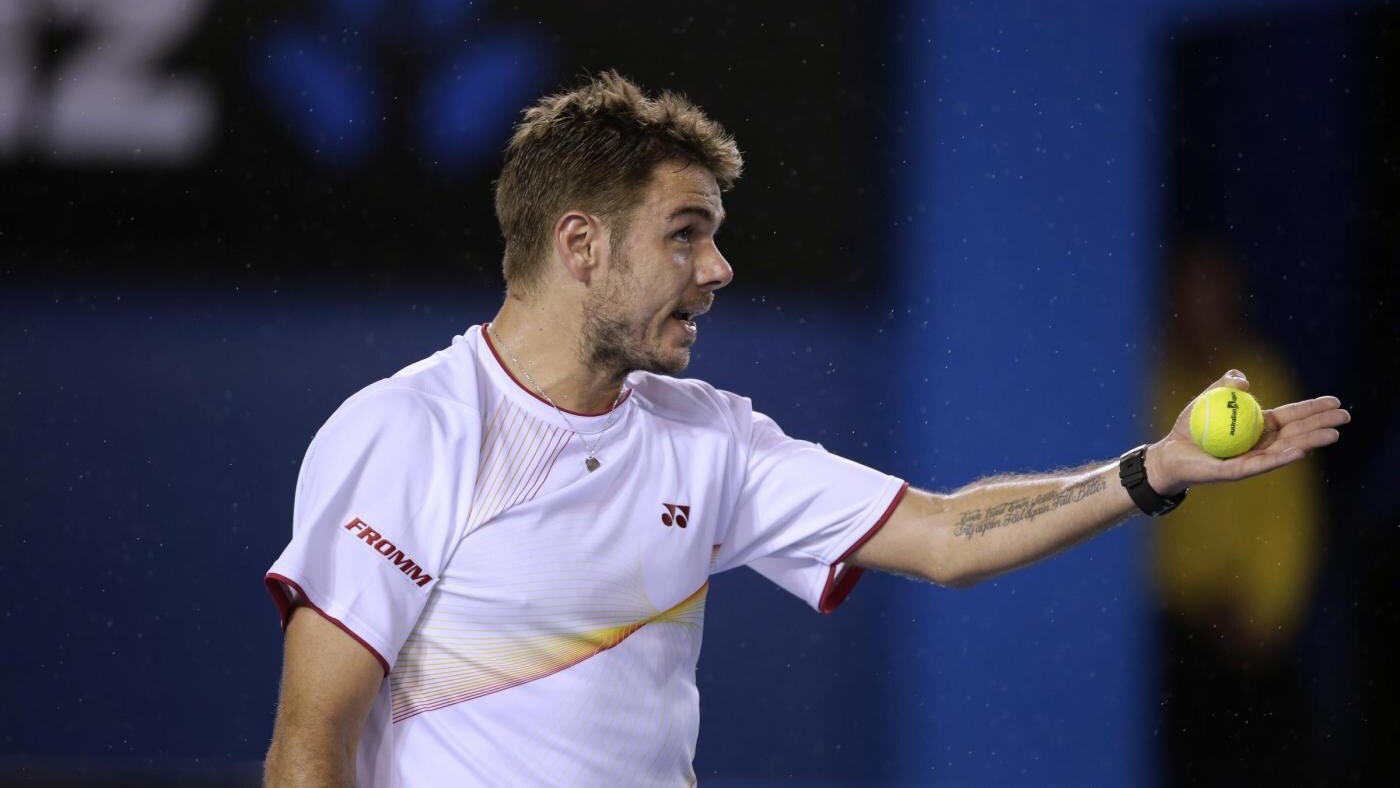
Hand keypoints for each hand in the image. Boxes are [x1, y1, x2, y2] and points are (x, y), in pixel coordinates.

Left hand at [1144, 369, 1349, 494]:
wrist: (1168, 453)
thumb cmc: (1189, 426)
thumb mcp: (1208, 397)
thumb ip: (1226, 384)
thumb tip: (1244, 380)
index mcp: (1257, 426)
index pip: (1291, 416)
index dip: (1312, 409)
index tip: (1336, 401)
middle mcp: (1260, 444)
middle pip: (1296, 433)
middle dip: (1321, 425)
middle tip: (1346, 417)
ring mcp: (1252, 459)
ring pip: (1286, 450)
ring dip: (1310, 442)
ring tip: (1333, 435)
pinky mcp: (1238, 472)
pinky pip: (1263, 464)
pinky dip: (1283, 458)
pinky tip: (1302, 451)